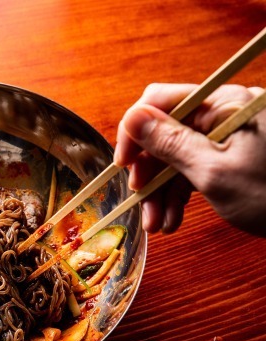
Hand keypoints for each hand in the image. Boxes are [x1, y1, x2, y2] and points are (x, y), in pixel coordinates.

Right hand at [114, 83, 265, 235]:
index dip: (135, 131)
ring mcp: (228, 136)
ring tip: (157, 224)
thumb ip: (170, 144)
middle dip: (148, 171)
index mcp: (224, 103)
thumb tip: (132, 118)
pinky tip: (172, 220)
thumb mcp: (213, 173)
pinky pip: (192, 169)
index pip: (161, 101)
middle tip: (139, 201)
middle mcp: (224, 113)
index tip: (123, 164)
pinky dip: (179, 195)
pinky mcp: (231, 156)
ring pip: (176, 156)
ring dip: (160, 191)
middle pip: (165, 133)